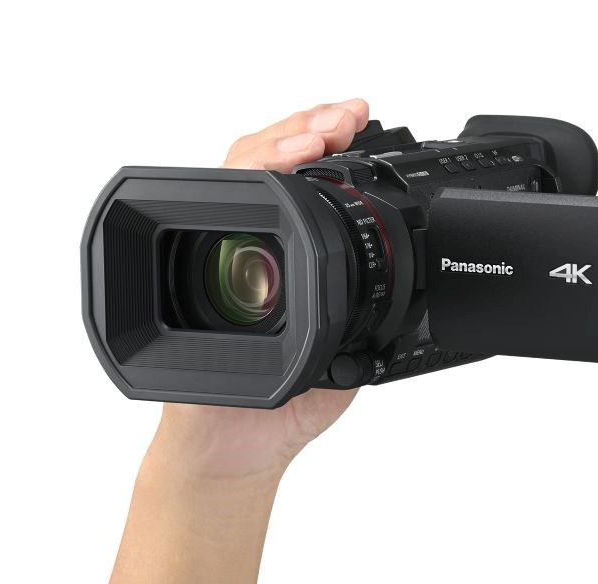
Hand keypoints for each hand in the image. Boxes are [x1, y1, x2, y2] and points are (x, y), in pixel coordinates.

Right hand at [156, 99, 369, 479]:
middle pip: (261, 163)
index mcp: (282, 261)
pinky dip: (232, 184)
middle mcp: (241, 249)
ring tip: (311, 134)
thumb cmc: (283, 409)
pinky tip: (268, 171)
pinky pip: (201, 219)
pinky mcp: (183, 279)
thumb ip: (363, 316)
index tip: (357, 125)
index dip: (323, 145)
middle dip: (304, 128)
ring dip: (272, 145)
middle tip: (340, 118)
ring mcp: (207, 258)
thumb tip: (414, 286)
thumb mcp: (342, 354)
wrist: (239, 452)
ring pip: (229, 177)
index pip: (298, 186)